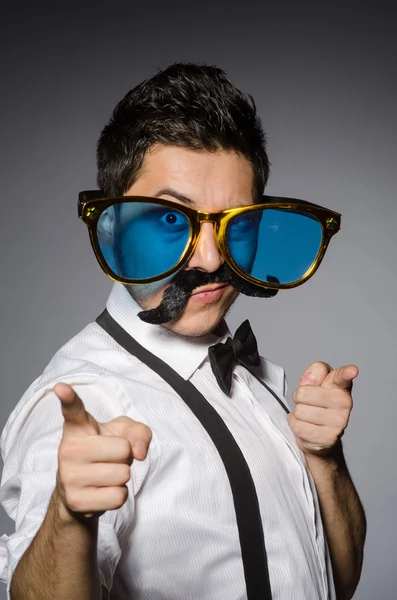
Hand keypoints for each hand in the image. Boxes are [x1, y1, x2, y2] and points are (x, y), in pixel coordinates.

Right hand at [54, 382, 151, 519]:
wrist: (81, 492)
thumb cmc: (104, 453)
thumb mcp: (123, 434)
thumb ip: (138, 431)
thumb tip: (139, 452)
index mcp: (78, 427)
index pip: (73, 409)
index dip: (68, 398)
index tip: (61, 387)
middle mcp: (68, 449)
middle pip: (123, 449)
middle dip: (125, 457)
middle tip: (109, 460)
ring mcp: (69, 475)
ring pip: (123, 475)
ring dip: (122, 477)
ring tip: (105, 475)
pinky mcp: (76, 500)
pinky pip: (118, 497)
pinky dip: (118, 495)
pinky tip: (103, 492)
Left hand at [287, 362, 357, 455]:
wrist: (320, 434)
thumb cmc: (316, 403)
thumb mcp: (314, 383)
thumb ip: (312, 374)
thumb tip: (309, 381)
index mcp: (340, 386)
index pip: (342, 377)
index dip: (347, 372)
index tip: (352, 370)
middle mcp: (344, 403)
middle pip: (303, 393)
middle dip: (298, 397)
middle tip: (306, 402)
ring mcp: (339, 422)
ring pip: (299, 411)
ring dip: (297, 413)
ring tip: (308, 415)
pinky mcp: (329, 438)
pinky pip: (298, 426)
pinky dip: (295, 424)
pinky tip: (305, 425)